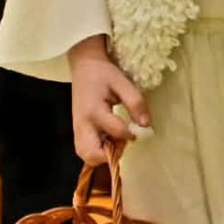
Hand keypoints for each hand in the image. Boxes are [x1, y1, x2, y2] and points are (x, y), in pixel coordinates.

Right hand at [68, 36, 150, 165]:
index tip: (139, 130)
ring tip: (114, 139)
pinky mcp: (77, 130)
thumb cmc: (104, 74)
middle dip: (110, 155)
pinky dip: (97, 151)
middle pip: (92, 154)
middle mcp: (82, 124)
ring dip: (102, 154)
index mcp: (94, 110)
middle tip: (121, 141)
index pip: (116, 131)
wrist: (84, 67)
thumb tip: (146, 125)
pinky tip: (107, 138)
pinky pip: (84, 149)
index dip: (131, 134)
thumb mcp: (123, 83)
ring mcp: (77, 129)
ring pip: (86, 155)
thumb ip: (136, 103)